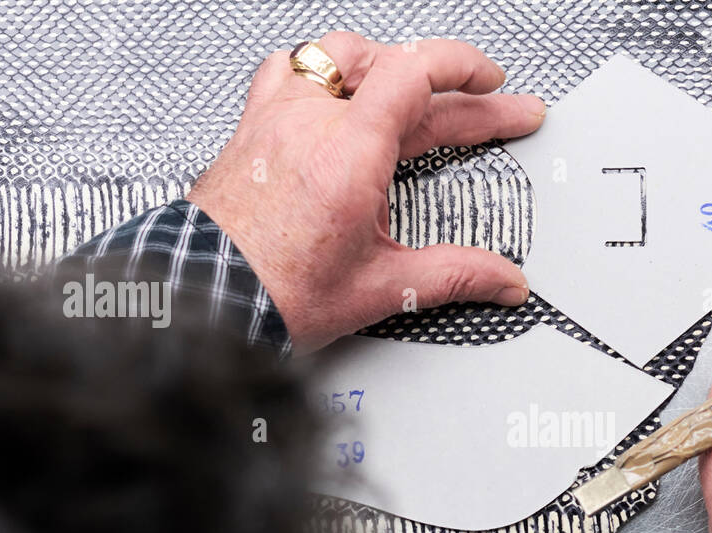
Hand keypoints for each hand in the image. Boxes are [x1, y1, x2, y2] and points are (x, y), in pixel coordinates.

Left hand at [187, 33, 545, 351]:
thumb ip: (454, 276)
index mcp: (350, 154)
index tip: (493, 86)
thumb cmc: (277, 293)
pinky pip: (288, 69)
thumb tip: (503, 280)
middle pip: (397, 73)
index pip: (417, 70)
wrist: (209, 299)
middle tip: (490, 109)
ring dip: (388, 63)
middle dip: (457, 90)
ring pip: (339, 55)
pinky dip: (323, 70)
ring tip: (418, 85)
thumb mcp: (383, 288)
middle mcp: (312, 122)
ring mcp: (278, 117)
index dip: (465, 68)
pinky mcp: (253, 126)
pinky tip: (336, 87)